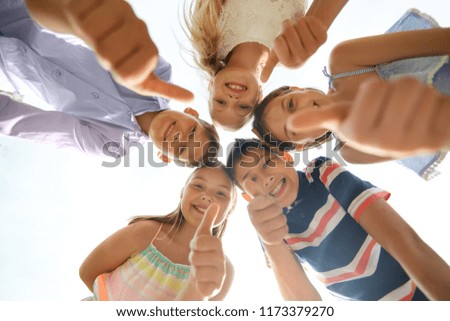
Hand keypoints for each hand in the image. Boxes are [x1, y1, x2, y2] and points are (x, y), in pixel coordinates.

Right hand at [63, 0, 193, 101]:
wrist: (91, 25)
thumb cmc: (118, 57)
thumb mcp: (141, 79)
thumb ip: (164, 89)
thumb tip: (191, 98)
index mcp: (149, 47)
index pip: (132, 73)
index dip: (121, 76)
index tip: (120, 70)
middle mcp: (138, 26)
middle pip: (108, 57)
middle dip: (102, 59)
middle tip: (105, 52)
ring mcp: (121, 9)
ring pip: (94, 37)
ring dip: (91, 41)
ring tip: (97, 36)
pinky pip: (83, 20)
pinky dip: (80, 25)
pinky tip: (88, 21)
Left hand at [189, 204, 225, 298]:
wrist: (202, 277)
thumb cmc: (202, 254)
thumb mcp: (202, 236)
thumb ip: (208, 220)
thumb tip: (216, 204)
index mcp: (218, 246)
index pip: (198, 241)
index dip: (194, 245)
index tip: (197, 247)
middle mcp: (222, 260)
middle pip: (195, 257)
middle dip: (192, 259)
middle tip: (198, 260)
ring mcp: (220, 275)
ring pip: (196, 272)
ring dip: (194, 272)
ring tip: (200, 270)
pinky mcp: (215, 289)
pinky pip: (200, 286)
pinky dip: (197, 284)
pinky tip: (202, 282)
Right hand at [246, 194, 287, 245]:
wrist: (265, 233)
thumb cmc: (264, 212)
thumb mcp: (260, 201)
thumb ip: (255, 190)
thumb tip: (247, 180)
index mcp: (250, 207)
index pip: (268, 199)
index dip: (271, 201)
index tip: (267, 205)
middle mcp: (253, 220)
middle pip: (277, 209)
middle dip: (278, 211)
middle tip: (271, 215)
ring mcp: (261, 231)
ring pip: (282, 219)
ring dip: (282, 220)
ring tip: (274, 222)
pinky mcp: (269, 240)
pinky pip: (285, 229)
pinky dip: (283, 229)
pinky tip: (276, 230)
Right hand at [261, 17, 326, 81]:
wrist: (306, 38)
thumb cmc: (289, 46)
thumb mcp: (277, 55)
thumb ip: (269, 66)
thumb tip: (262, 81)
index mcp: (288, 63)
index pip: (278, 41)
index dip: (279, 37)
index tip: (283, 43)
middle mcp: (302, 59)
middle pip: (289, 31)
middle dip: (288, 27)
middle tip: (291, 32)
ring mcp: (314, 49)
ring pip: (300, 24)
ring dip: (298, 23)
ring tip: (300, 30)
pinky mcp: (323, 39)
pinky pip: (311, 22)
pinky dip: (308, 20)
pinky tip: (309, 28)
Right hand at [287, 77, 449, 157]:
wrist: (416, 138)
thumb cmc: (377, 123)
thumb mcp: (346, 120)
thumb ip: (319, 118)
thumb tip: (289, 123)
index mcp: (358, 135)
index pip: (373, 87)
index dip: (374, 90)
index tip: (372, 107)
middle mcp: (384, 143)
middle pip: (398, 85)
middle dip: (398, 89)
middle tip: (395, 108)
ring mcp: (412, 142)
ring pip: (419, 89)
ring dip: (419, 94)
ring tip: (412, 112)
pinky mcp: (436, 139)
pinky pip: (438, 100)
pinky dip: (437, 103)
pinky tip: (429, 117)